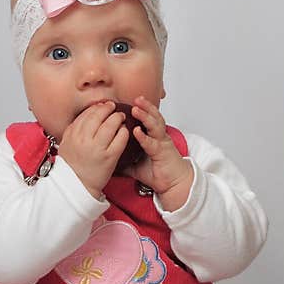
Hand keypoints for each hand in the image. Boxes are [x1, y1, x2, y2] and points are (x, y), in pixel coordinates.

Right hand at [58, 101, 129, 198]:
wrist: (78, 186)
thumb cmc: (73, 167)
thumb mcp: (66, 145)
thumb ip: (72, 130)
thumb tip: (83, 116)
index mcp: (72, 135)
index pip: (85, 114)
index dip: (95, 107)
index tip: (101, 105)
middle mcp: (84, 140)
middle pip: (98, 116)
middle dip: (107, 109)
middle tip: (113, 107)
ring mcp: (97, 148)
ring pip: (110, 125)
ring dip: (117, 118)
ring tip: (121, 117)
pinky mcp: (109, 157)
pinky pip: (120, 139)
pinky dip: (124, 132)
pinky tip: (125, 131)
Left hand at [124, 96, 193, 210]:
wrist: (174, 184)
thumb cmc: (159, 174)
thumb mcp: (136, 166)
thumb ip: (125, 161)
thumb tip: (110, 161)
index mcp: (153, 137)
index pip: (147, 120)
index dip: (139, 110)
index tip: (127, 104)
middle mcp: (159, 137)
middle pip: (153, 117)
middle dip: (145, 106)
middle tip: (135, 98)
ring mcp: (162, 143)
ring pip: (155, 125)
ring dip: (146, 116)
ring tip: (136, 108)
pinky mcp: (163, 152)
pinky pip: (153, 142)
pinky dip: (144, 137)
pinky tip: (137, 131)